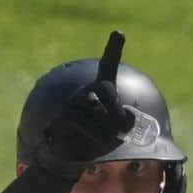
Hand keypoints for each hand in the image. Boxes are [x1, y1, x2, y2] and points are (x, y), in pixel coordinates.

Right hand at [33, 31, 135, 179]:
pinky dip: (99, 138)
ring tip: (105, 142)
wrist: (68, 160)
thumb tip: (128, 120)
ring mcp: (72, 101)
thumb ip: (126, 122)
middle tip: (122, 130)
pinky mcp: (63, 114)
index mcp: (99, 92)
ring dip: (111, 131)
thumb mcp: (117, 132)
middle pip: (106, 89)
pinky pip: (91, 125)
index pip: (107, 67)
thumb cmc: (95, 144)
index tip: (119, 32)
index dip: (113, 50)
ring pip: (102, 111)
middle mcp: (85, 92)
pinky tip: (91, 144)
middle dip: (118, 112)